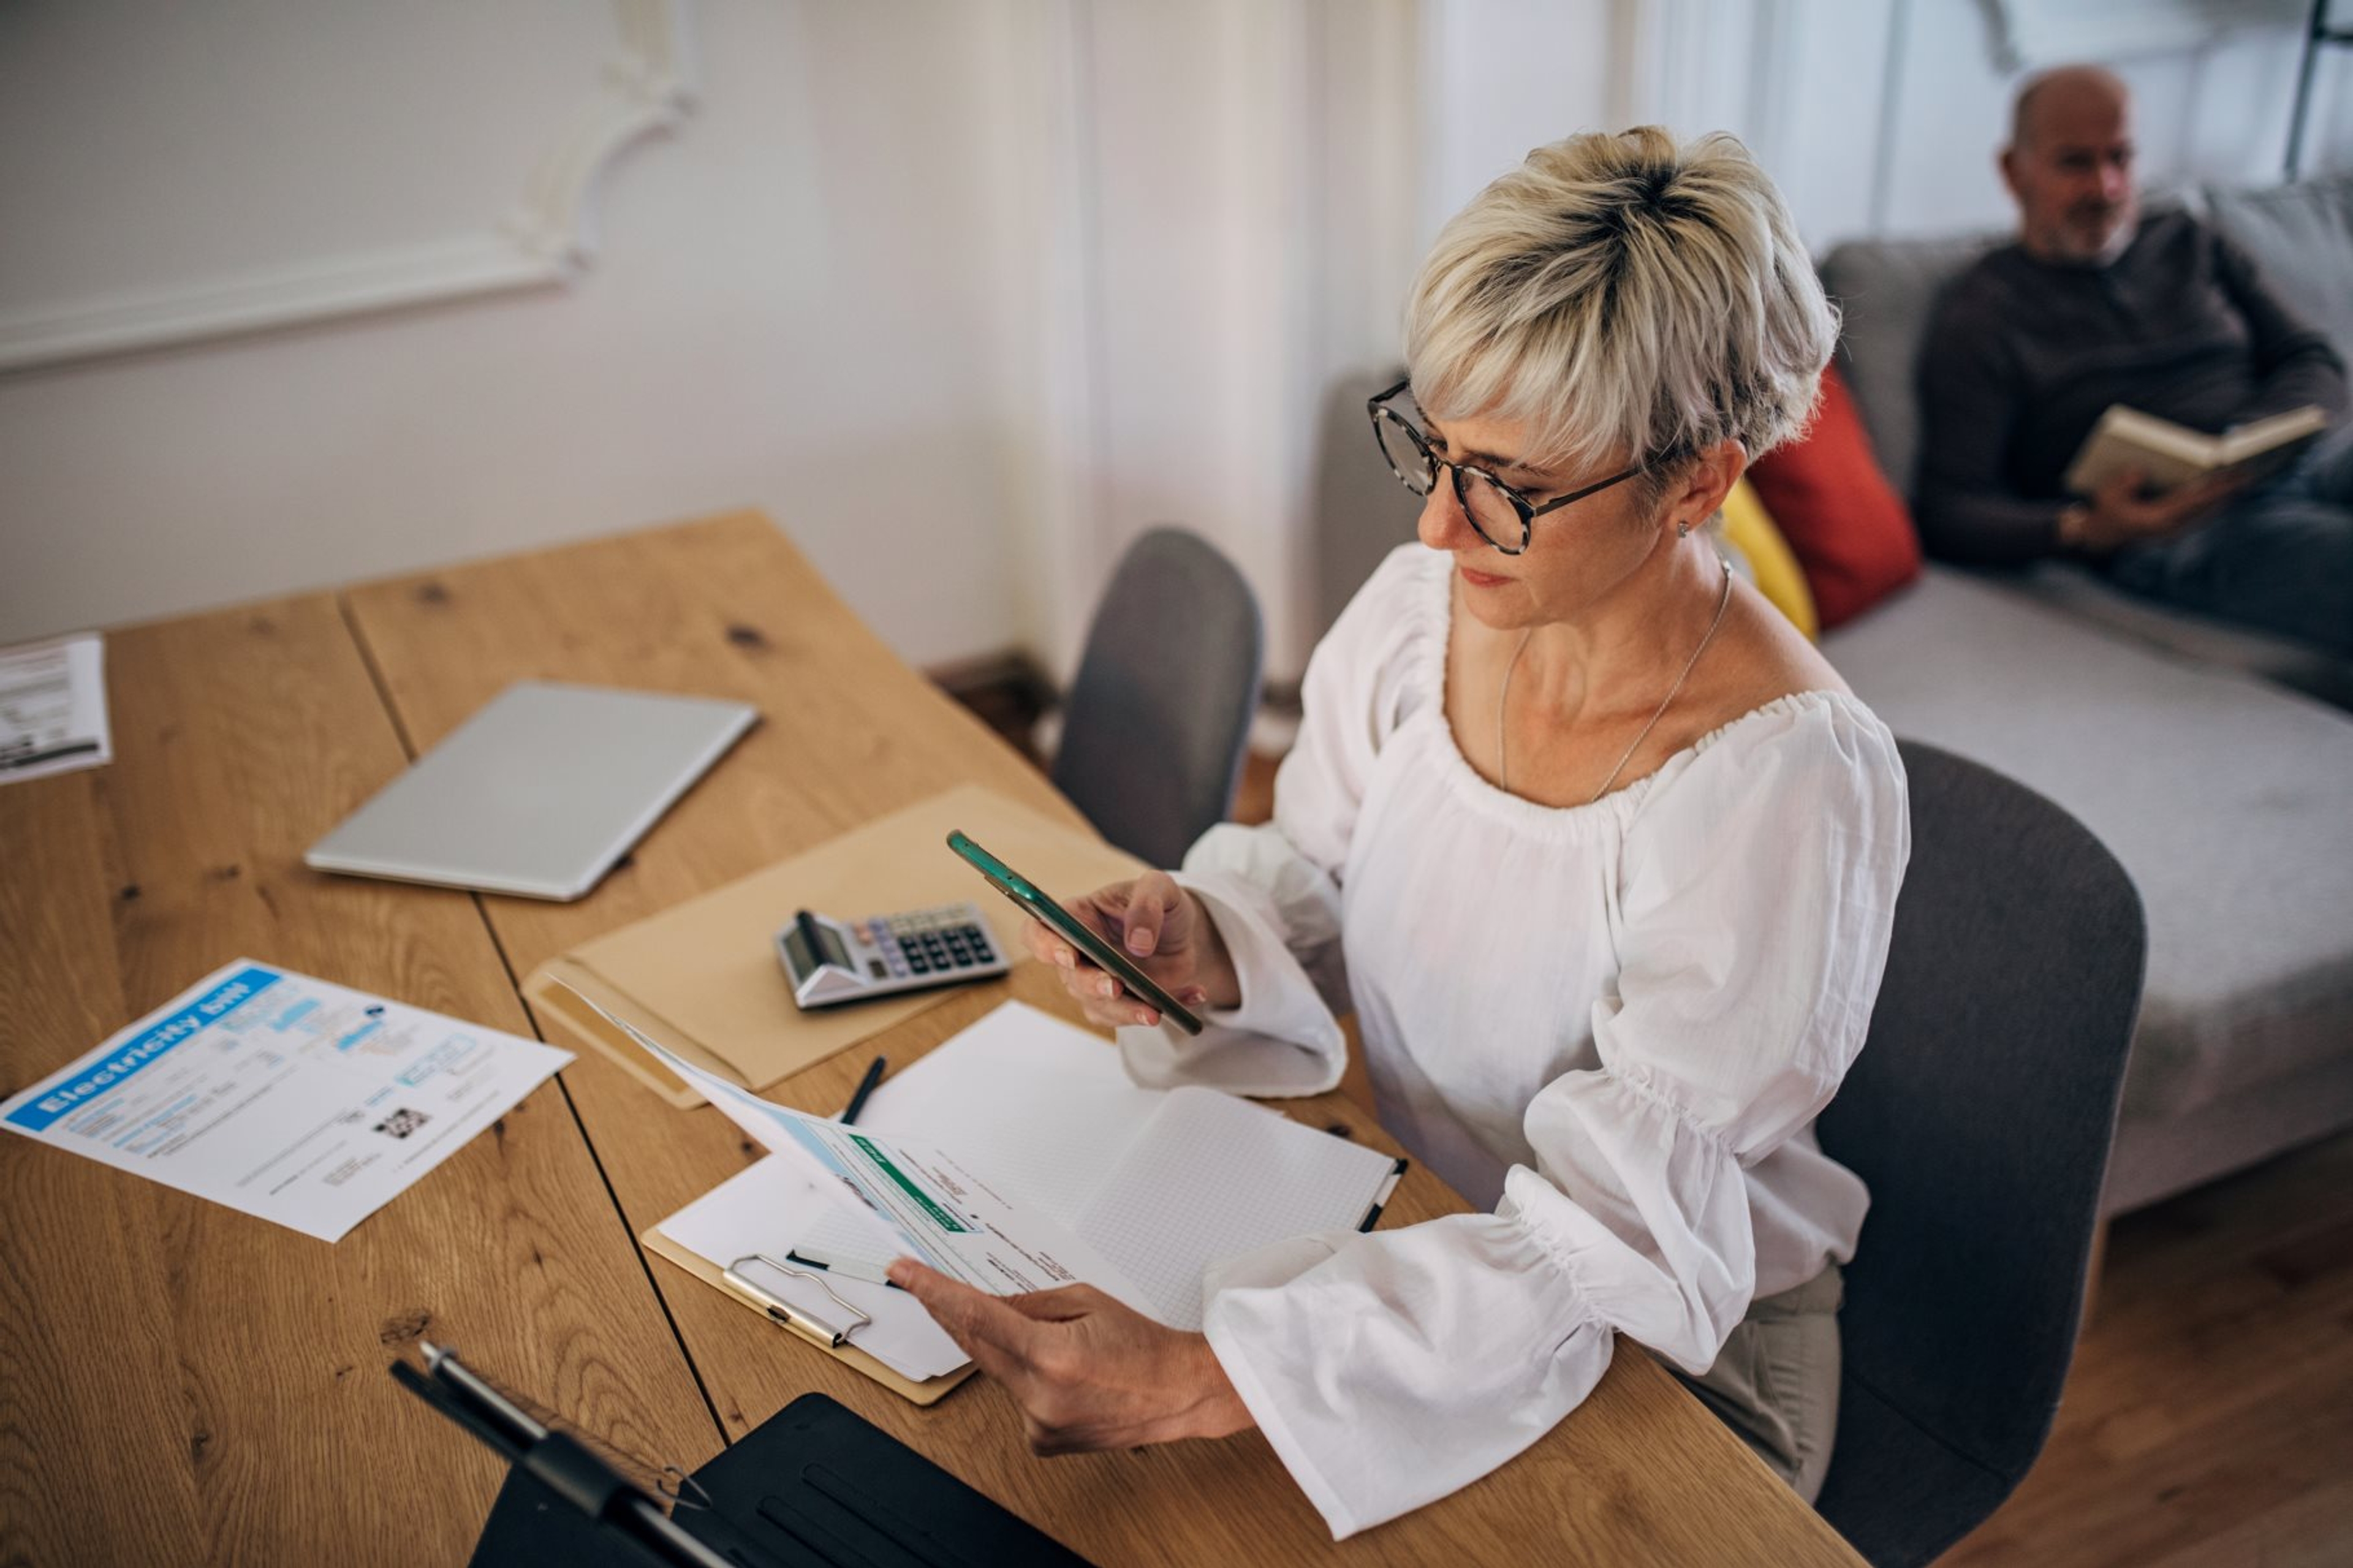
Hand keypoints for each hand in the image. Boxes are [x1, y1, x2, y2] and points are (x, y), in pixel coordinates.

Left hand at [887, 1259, 1252, 1452]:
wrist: (1179, 1392)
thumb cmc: (1141, 1343)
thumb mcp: (1084, 1300)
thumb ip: (1028, 1304)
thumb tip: (982, 1303)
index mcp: (1052, 1355)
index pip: (976, 1316)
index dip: (934, 1292)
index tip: (903, 1273)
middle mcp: (1039, 1396)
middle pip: (976, 1345)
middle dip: (955, 1314)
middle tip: (925, 1284)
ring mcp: (1038, 1424)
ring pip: (998, 1371)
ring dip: (1008, 1349)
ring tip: (1060, 1342)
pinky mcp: (1041, 1441)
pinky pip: (1015, 1396)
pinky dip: (1026, 1378)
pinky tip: (1064, 1374)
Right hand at [1022, 871, 1240, 1026]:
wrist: (1182, 930)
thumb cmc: (1159, 901)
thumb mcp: (1160, 887)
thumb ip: (1147, 905)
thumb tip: (1138, 943)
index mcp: (1077, 917)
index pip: (1039, 932)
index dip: (1045, 946)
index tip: (1068, 955)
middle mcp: (1080, 954)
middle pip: (1070, 977)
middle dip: (1091, 984)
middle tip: (1115, 985)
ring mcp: (1098, 982)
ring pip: (1099, 1006)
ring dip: (1127, 1010)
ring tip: (1157, 1009)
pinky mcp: (1122, 1004)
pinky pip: (1134, 1016)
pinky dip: (1166, 1009)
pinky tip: (1193, 994)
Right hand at [2074, 467, 2247, 550]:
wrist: (2100, 538)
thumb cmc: (2105, 515)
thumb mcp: (2107, 496)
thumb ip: (2123, 483)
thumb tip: (2139, 472)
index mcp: (2158, 520)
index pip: (2194, 501)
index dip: (2215, 488)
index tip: (2233, 477)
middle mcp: (2171, 527)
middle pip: (2206, 508)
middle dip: (2226, 491)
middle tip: (2247, 475)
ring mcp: (2174, 530)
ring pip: (2206, 513)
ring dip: (2222, 498)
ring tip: (2240, 482)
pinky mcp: (2174, 528)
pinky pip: (2199, 515)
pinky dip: (2212, 504)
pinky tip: (2221, 494)